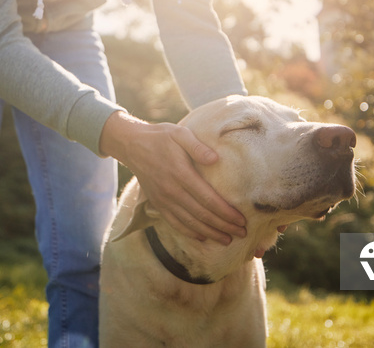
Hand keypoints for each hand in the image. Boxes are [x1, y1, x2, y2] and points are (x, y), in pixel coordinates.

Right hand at [100, 111, 246, 244]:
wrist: (132, 145)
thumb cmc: (161, 137)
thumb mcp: (180, 134)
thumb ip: (197, 146)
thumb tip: (215, 159)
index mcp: (181, 173)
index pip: (208, 199)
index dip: (226, 212)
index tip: (241, 220)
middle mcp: (172, 190)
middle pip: (202, 215)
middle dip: (224, 226)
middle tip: (241, 233)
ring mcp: (163, 200)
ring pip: (190, 223)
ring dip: (210, 233)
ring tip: (227, 240)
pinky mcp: (157, 204)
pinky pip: (175, 223)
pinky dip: (190, 232)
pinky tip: (203, 238)